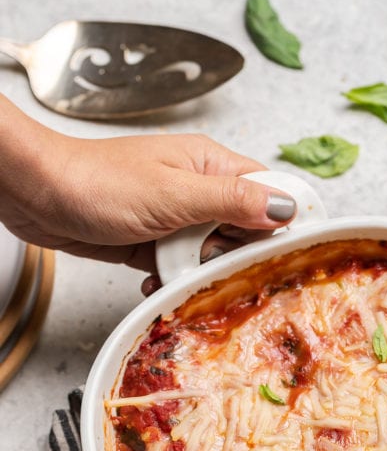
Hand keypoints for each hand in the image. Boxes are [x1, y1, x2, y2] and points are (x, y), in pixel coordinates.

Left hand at [0, 94, 294, 281]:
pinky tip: (157, 284)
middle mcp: (199, 190)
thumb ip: (232, 201)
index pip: (270, 192)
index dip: (283, 223)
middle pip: (245, 232)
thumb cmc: (97, 182)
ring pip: (212, 256)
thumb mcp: (174, 194)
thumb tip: (285, 207)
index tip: (286, 256)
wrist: (36, 195)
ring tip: (177, 275)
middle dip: (234, 257)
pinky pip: (180, 268)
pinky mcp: (155, 242)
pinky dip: (172, 281)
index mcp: (211, 165)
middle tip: (214, 267)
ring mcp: (177, 218)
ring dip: (199, 274)